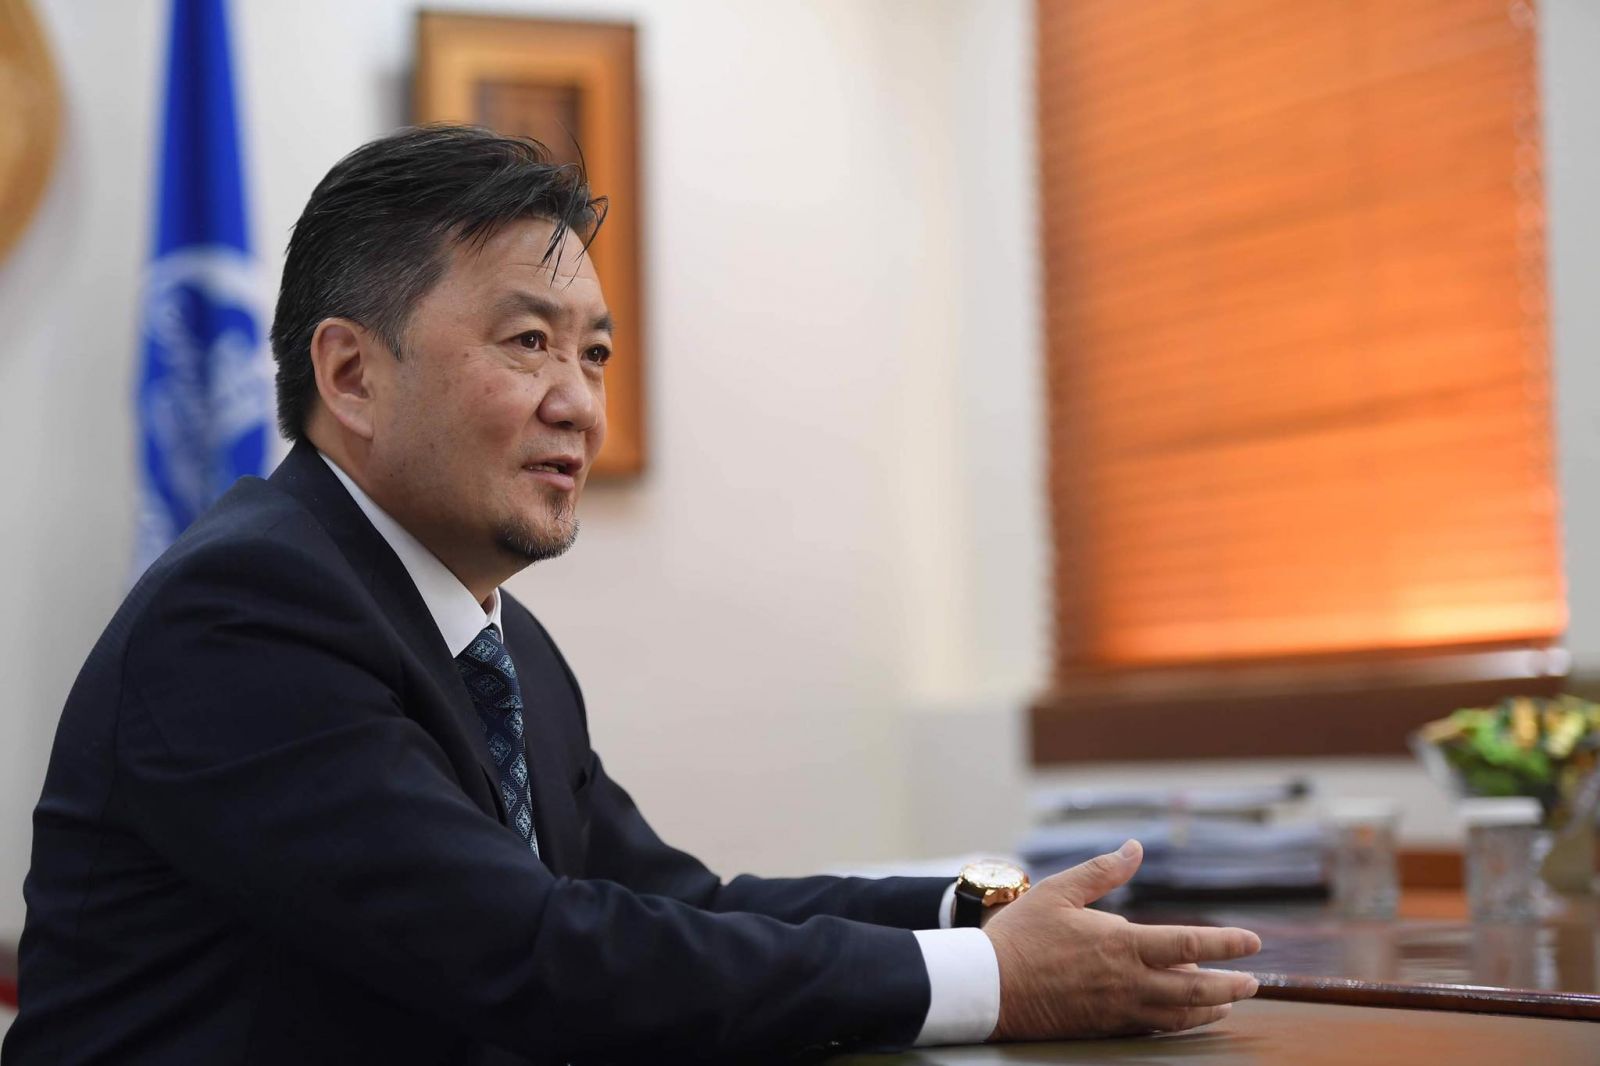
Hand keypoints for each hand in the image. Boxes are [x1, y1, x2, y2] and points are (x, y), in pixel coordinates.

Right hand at [982, 839, 1261, 1040]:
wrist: (989, 987)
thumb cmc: (1020, 936)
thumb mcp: (1059, 891)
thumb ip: (1102, 872)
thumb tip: (1135, 848)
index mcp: (1121, 944)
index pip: (1189, 945)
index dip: (1226, 943)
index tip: (1253, 942)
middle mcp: (1128, 981)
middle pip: (1196, 989)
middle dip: (1230, 985)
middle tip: (1253, 981)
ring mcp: (1119, 1009)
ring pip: (1179, 1014)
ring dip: (1210, 1009)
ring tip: (1228, 1004)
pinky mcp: (1105, 1027)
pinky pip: (1154, 1028)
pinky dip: (1179, 1023)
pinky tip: (1184, 1017)